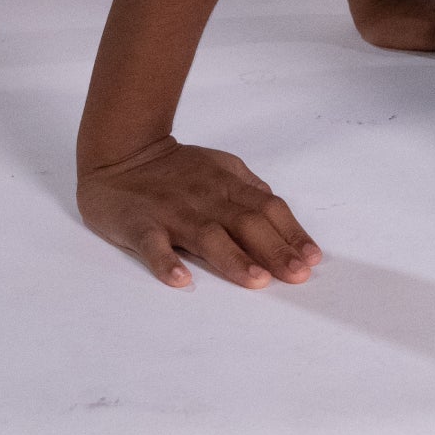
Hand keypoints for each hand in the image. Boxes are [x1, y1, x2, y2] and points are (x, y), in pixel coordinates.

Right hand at [78, 137, 320, 290]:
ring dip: (235, 259)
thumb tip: (275, 207)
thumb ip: (248, 188)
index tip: (312, 258)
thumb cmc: (177, 168)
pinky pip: (153, 245)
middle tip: (297, 275)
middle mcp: (207, 199)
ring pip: (209, 236)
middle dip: (275, 250)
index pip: (269, 209)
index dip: (292, 233)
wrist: (122, 154)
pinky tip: (181, 279)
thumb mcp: (222, 167)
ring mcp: (173, 212)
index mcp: (229, 185)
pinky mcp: (140, 225)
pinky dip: (166, 262)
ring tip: (257, 280)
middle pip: (247, 223)